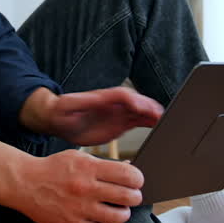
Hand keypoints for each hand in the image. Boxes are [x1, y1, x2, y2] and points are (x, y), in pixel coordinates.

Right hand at [10, 149, 144, 222]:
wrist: (24, 183)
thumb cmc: (53, 168)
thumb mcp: (78, 157)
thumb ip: (104, 164)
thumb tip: (129, 168)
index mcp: (89, 168)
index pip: (128, 175)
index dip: (138, 179)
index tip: (136, 181)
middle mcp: (86, 188)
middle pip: (127, 197)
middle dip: (134, 197)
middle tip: (131, 196)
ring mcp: (79, 208)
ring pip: (118, 217)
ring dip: (122, 213)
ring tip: (118, 209)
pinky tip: (102, 220)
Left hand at [22, 87, 163, 145]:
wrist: (58, 119)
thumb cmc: (60, 112)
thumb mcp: (67, 106)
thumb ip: (81, 102)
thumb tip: (95, 98)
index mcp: (102, 98)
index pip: (123, 96)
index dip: (134, 101)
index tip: (143, 109)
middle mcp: (113, 104)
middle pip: (137, 102)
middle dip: (149, 107)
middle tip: (162, 115)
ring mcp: (118, 113)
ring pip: (141, 111)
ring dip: (152, 115)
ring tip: (165, 121)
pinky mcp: (120, 123)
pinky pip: (138, 121)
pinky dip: (149, 123)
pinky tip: (158, 126)